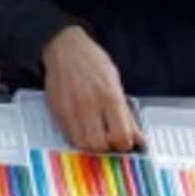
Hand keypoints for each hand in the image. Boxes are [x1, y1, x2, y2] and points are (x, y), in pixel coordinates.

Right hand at [41, 26, 141, 150]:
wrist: (64, 48)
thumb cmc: (92, 62)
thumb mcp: (116, 83)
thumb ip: (126, 114)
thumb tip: (137, 137)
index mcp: (109, 97)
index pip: (120, 136)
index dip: (125, 144)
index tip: (125, 141)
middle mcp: (89, 106)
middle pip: (100, 145)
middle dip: (108, 147)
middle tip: (111, 139)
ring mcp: (71, 110)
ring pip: (82, 144)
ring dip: (92, 144)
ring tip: (97, 134)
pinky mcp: (57, 112)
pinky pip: (69, 135)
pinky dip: (79, 136)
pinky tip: (84, 126)